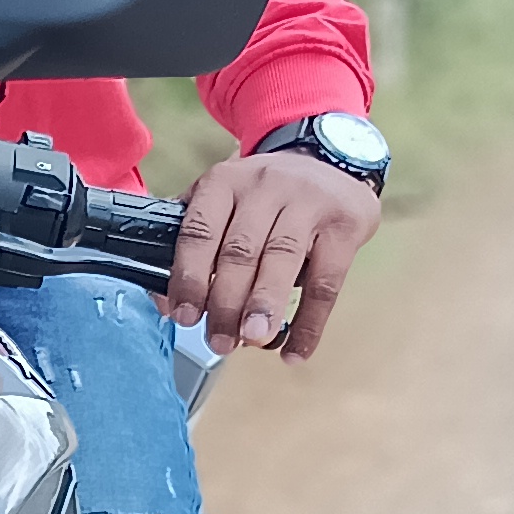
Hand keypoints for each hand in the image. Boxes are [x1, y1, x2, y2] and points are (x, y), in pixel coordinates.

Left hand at [166, 148, 379, 360]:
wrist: (332, 163)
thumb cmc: (266, 196)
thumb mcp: (225, 202)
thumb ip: (195, 245)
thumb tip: (169, 304)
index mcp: (225, 182)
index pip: (200, 231)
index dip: (190, 276)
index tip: (185, 315)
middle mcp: (264, 186)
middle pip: (240, 250)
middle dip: (226, 301)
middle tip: (219, 341)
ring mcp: (307, 202)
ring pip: (282, 259)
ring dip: (264, 305)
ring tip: (253, 338)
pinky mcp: (344, 224)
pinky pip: (327, 281)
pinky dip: (310, 322)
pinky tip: (294, 350)